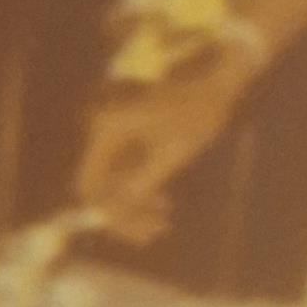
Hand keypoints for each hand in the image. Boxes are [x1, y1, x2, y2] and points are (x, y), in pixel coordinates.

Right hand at [74, 56, 249, 245]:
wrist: (217, 74)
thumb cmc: (199, 108)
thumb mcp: (174, 150)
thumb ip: (143, 180)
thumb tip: (117, 209)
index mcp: (108, 130)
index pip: (90, 185)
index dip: (108, 213)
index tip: (135, 231)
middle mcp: (104, 130)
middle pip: (100, 184)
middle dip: (124, 212)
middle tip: (153, 233)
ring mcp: (116, 131)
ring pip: (113, 178)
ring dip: (133, 203)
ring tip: (161, 224)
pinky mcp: (130, 132)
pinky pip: (125, 168)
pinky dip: (140, 187)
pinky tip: (161, 205)